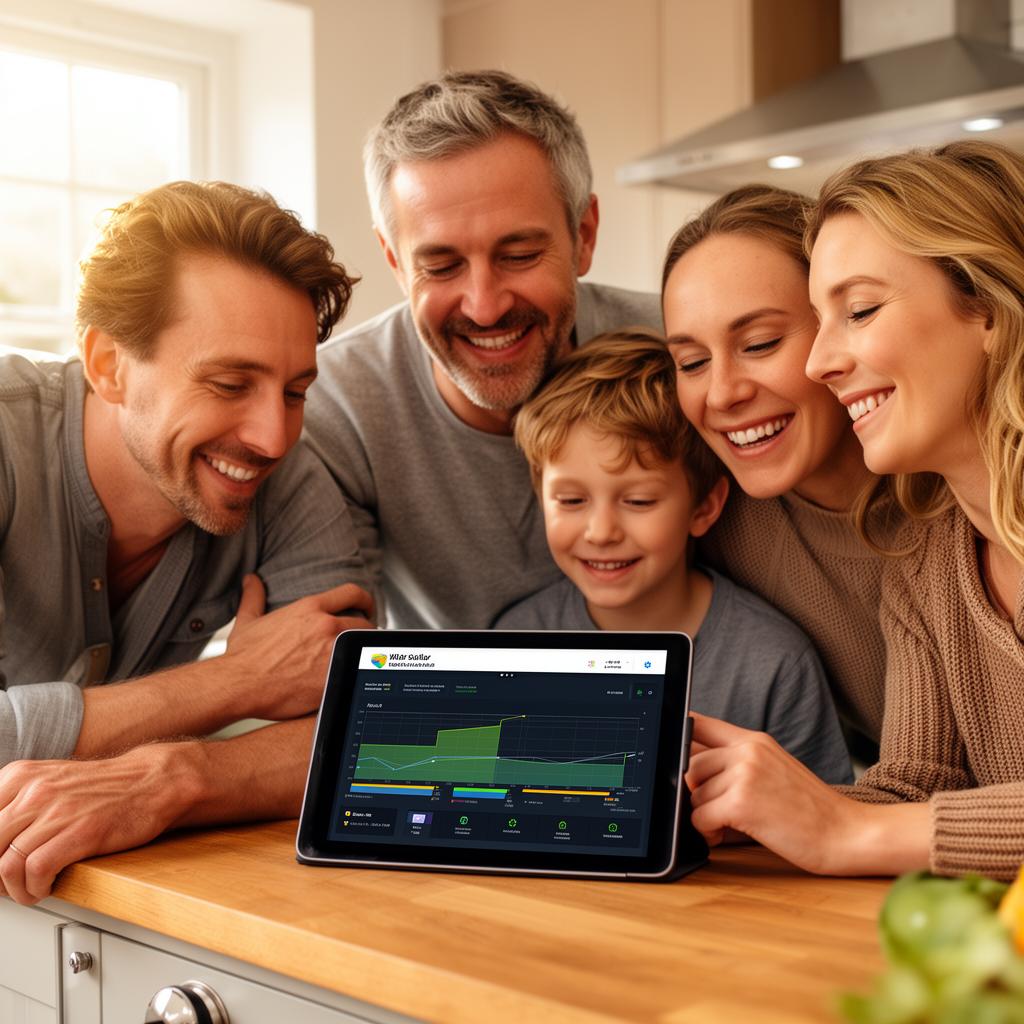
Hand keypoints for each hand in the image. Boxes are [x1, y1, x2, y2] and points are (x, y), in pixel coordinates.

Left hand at [0, 745, 195, 904]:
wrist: (152, 782)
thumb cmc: (102, 789)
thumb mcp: (48, 783)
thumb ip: (14, 807)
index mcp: (20, 776)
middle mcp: (34, 790)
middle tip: (8, 885)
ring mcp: (58, 810)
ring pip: (6, 865)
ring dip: (15, 890)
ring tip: (30, 890)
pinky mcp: (81, 832)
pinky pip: (36, 872)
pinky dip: (35, 889)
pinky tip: (47, 887)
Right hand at [224, 575, 374, 720]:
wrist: (239, 685)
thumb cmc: (242, 656)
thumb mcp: (248, 621)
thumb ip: (253, 597)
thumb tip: (251, 579)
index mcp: (310, 608)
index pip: (352, 593)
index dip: (365, 600)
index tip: (367, 609)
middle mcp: (325, 626)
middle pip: (364, 624)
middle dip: (365, 632)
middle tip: (359, 641)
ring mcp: (332, 651)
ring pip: (363, 647)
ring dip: (362, 653)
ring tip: (356, 660)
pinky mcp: (333, 676)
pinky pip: (354, 671)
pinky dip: (353, 673)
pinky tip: (347, 679)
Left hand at [685, 714, 865, 874]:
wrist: (846, 833)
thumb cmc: (809, 809)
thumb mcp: (773, 769)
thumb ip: (737, 762)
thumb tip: (690, 771)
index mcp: (754, 740)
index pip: (699, 723)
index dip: (679, 735)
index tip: (670, 750)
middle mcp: (747, 751)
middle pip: (690, 765)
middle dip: (697, 793)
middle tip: (716, 811)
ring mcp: (744, 774)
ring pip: (694, 794)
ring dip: (704, 815)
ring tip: (727, 826)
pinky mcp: (741, 802)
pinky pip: (700, 817)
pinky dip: (707, 832)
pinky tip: (723, 836)